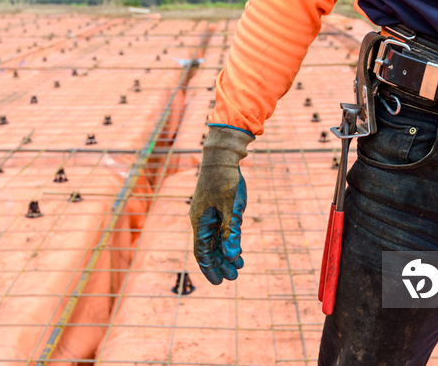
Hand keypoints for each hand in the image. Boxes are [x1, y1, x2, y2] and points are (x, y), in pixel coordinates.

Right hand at [189, 125, 253, 283]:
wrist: (222, 155)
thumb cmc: (225, 180)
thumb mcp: (232, 208)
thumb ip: (232, 232)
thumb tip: (232, 256)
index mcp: (200, 222)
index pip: (202, 252)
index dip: (210, 268)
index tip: (219, 282)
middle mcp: (201, 220)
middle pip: (209, 248)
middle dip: (220, 264)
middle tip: (233, 278)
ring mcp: (208, 214)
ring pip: (215, 240)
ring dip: (225, 254)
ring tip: (237, 267)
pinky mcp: (216, 208)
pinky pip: (220, 229)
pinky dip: (228, 240)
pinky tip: (237, 248)